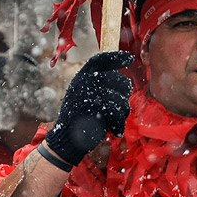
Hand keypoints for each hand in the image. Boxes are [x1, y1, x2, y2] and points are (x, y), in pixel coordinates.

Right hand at [45, 51, 133, 166]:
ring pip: (122, 100)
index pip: (101, 59)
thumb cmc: (78, 119)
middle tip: (119, 109)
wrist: (66, 139)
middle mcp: (86, 81)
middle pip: (120, 80)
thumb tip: (124, 82)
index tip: (129, 58)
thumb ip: (98, 86)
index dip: (117, 58)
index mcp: (82, 76)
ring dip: (122, 114)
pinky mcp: (98, 108)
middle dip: (124, 96)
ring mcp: (92, 93)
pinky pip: (119, 114)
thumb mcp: (84, 96)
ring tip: (112, 122)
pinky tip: (113, 131)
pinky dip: (119, 126)